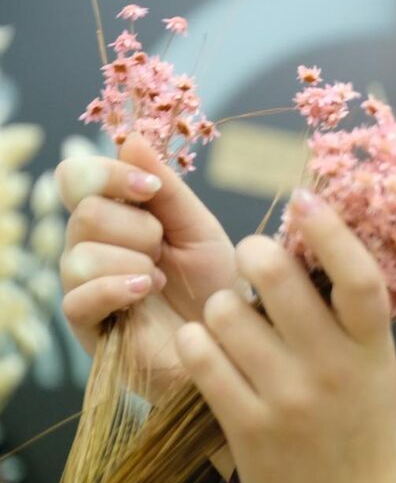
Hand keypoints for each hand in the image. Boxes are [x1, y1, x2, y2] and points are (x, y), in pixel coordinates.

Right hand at [57, 134, 234, 399]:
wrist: (232, 343)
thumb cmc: (216, 287)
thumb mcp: (200, 230)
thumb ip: (167, 189)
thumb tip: (130, 139)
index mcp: (114, 217)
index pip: (77, 177)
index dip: (108, 174)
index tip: (151, 189)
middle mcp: (90, 247)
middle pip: (85, 213)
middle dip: (137, 228)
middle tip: (164, 250)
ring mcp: (84, 286)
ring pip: (81, 254)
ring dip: (133, 262)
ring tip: (162, 280)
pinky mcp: (88, 326)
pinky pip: (78, 297)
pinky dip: (118, 287)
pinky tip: (148, 290)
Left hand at [175, 189, 395, 482]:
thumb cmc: (362, 435)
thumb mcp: (375, 373)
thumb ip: (349, 321)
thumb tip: (309, 247)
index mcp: (374, 351)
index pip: (359, 277)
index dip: (330, 230)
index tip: (304, 198)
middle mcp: (335, 370)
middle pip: (278, 278)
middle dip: (254, 257)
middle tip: (252, 260)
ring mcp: (290, 401)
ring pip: (226, 313)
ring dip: (219, 308)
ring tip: (229, 322)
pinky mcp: (248, 430)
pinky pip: (202, 360)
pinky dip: (196, 345)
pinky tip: (206, 349)